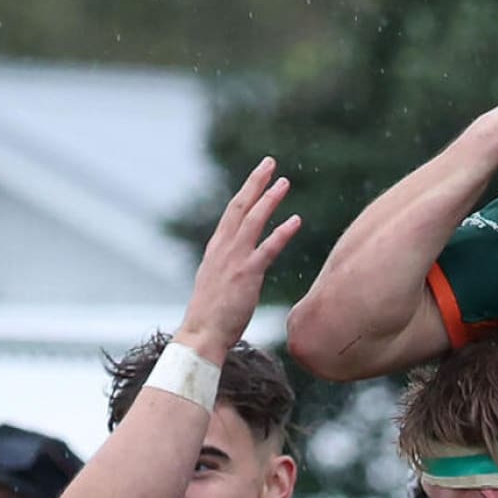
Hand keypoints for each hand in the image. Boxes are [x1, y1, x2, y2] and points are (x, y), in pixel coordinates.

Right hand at [176, 157, 300, 363]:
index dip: (245, 192)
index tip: (258, 176)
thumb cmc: (210, 316)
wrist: (201, 334)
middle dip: (255, 183)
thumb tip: (236, 266)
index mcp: (216, 250)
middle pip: (239, 207)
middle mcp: (223, 249)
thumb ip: (227, 269)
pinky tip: (296, 220)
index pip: (231, 214)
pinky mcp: (246, 275)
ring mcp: (234, 260)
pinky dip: (281, 233)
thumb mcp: (217, 284)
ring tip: (284, 182)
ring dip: (269, 199)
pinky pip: (267, 249)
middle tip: (269, 163)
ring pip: (253, 221)